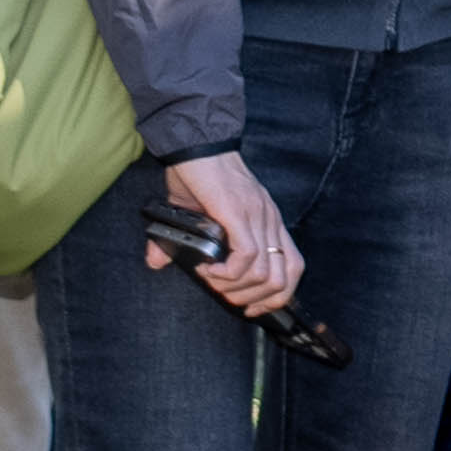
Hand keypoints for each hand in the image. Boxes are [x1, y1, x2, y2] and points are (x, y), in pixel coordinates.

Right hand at [152, 151, 299, 314]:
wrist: (193, 143)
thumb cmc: (196, 175)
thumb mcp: (194, 213)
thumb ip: (182, 240)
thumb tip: (156, 262)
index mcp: (268, 223)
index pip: (294, 268)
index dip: (278, 296)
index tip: (251, 307)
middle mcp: (270, 222)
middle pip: (285, 278)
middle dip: (255, 300)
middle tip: (226, 296)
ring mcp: (258, 218)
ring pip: (266, 274)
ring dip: (236, 288)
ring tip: (211, 280)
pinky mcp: (239, 213)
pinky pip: (247, 257)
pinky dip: (228, 273)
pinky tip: (208, 269)